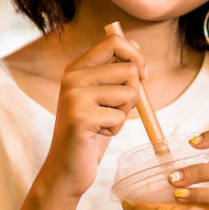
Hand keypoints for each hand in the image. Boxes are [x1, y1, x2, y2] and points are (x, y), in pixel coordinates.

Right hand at [36, 35, 146, 202]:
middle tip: (113, 111)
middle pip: (128, 70)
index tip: (142, 76)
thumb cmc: (90, 133)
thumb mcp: (102, 97)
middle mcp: (72, 77)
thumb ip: (113, 72)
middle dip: (133, 95)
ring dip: (123, 114)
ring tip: (103, 124)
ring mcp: (74, 96)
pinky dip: (115, 130)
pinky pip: (119, 117)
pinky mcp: (80, 117)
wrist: (66, 168)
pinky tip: (97, 135)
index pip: (114, 41)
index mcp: (77, 68)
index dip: (136, 56)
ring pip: (128, 93)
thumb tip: (135, 47)